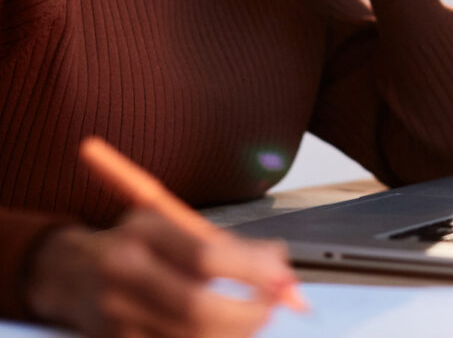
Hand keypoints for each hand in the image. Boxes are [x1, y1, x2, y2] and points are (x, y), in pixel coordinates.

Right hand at [27, 208, 297, 336]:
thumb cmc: (138, 243)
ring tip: (253, 320)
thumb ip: (229, 243)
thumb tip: (280, 264)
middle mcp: (124, 275)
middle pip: (197, 308)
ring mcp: (116, 320)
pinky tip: (225, 332)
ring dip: (234, 334)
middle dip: (247, 314)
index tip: (283, 280)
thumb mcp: (174, 224)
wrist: (71, 273)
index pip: (205, 256)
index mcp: (142, 232)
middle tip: (272, 308)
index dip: (252, 272)